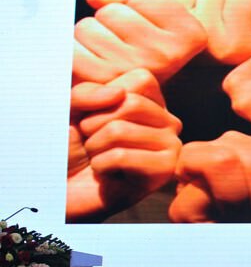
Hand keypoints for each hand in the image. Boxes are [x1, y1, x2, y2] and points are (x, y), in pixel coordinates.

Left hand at [67, 70, 182, 221]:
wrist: (63, 187)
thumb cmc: (70, 145)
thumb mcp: (71, 106)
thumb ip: (88, 91)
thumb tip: (119, 94)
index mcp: (153, 102)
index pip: (142, 79)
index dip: (104, 96)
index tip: (93, 116)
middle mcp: (168, 123)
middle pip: (132, 103)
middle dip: (94, 123)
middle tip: (93, 142)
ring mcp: (170, 149)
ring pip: (121, 130)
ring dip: (95, 147)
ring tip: (99, 159)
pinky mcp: (163, 174)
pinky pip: (121, 156)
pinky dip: (100, 165)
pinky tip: (107, 175)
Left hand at [75, 0, 206, 83]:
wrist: (141, 93)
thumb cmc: (145, 43)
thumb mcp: (151, 12)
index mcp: (191, 35)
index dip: (134, 6)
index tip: (147, 28)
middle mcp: (169, 57)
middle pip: (110, 13)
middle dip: (108, 21)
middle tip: (122, 43)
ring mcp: (138, 74)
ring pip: (88, 28)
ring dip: (89, 36)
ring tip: (107, 54)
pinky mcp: (108, 85)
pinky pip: (73, 52)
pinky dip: (74, 52)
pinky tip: (91, 65)